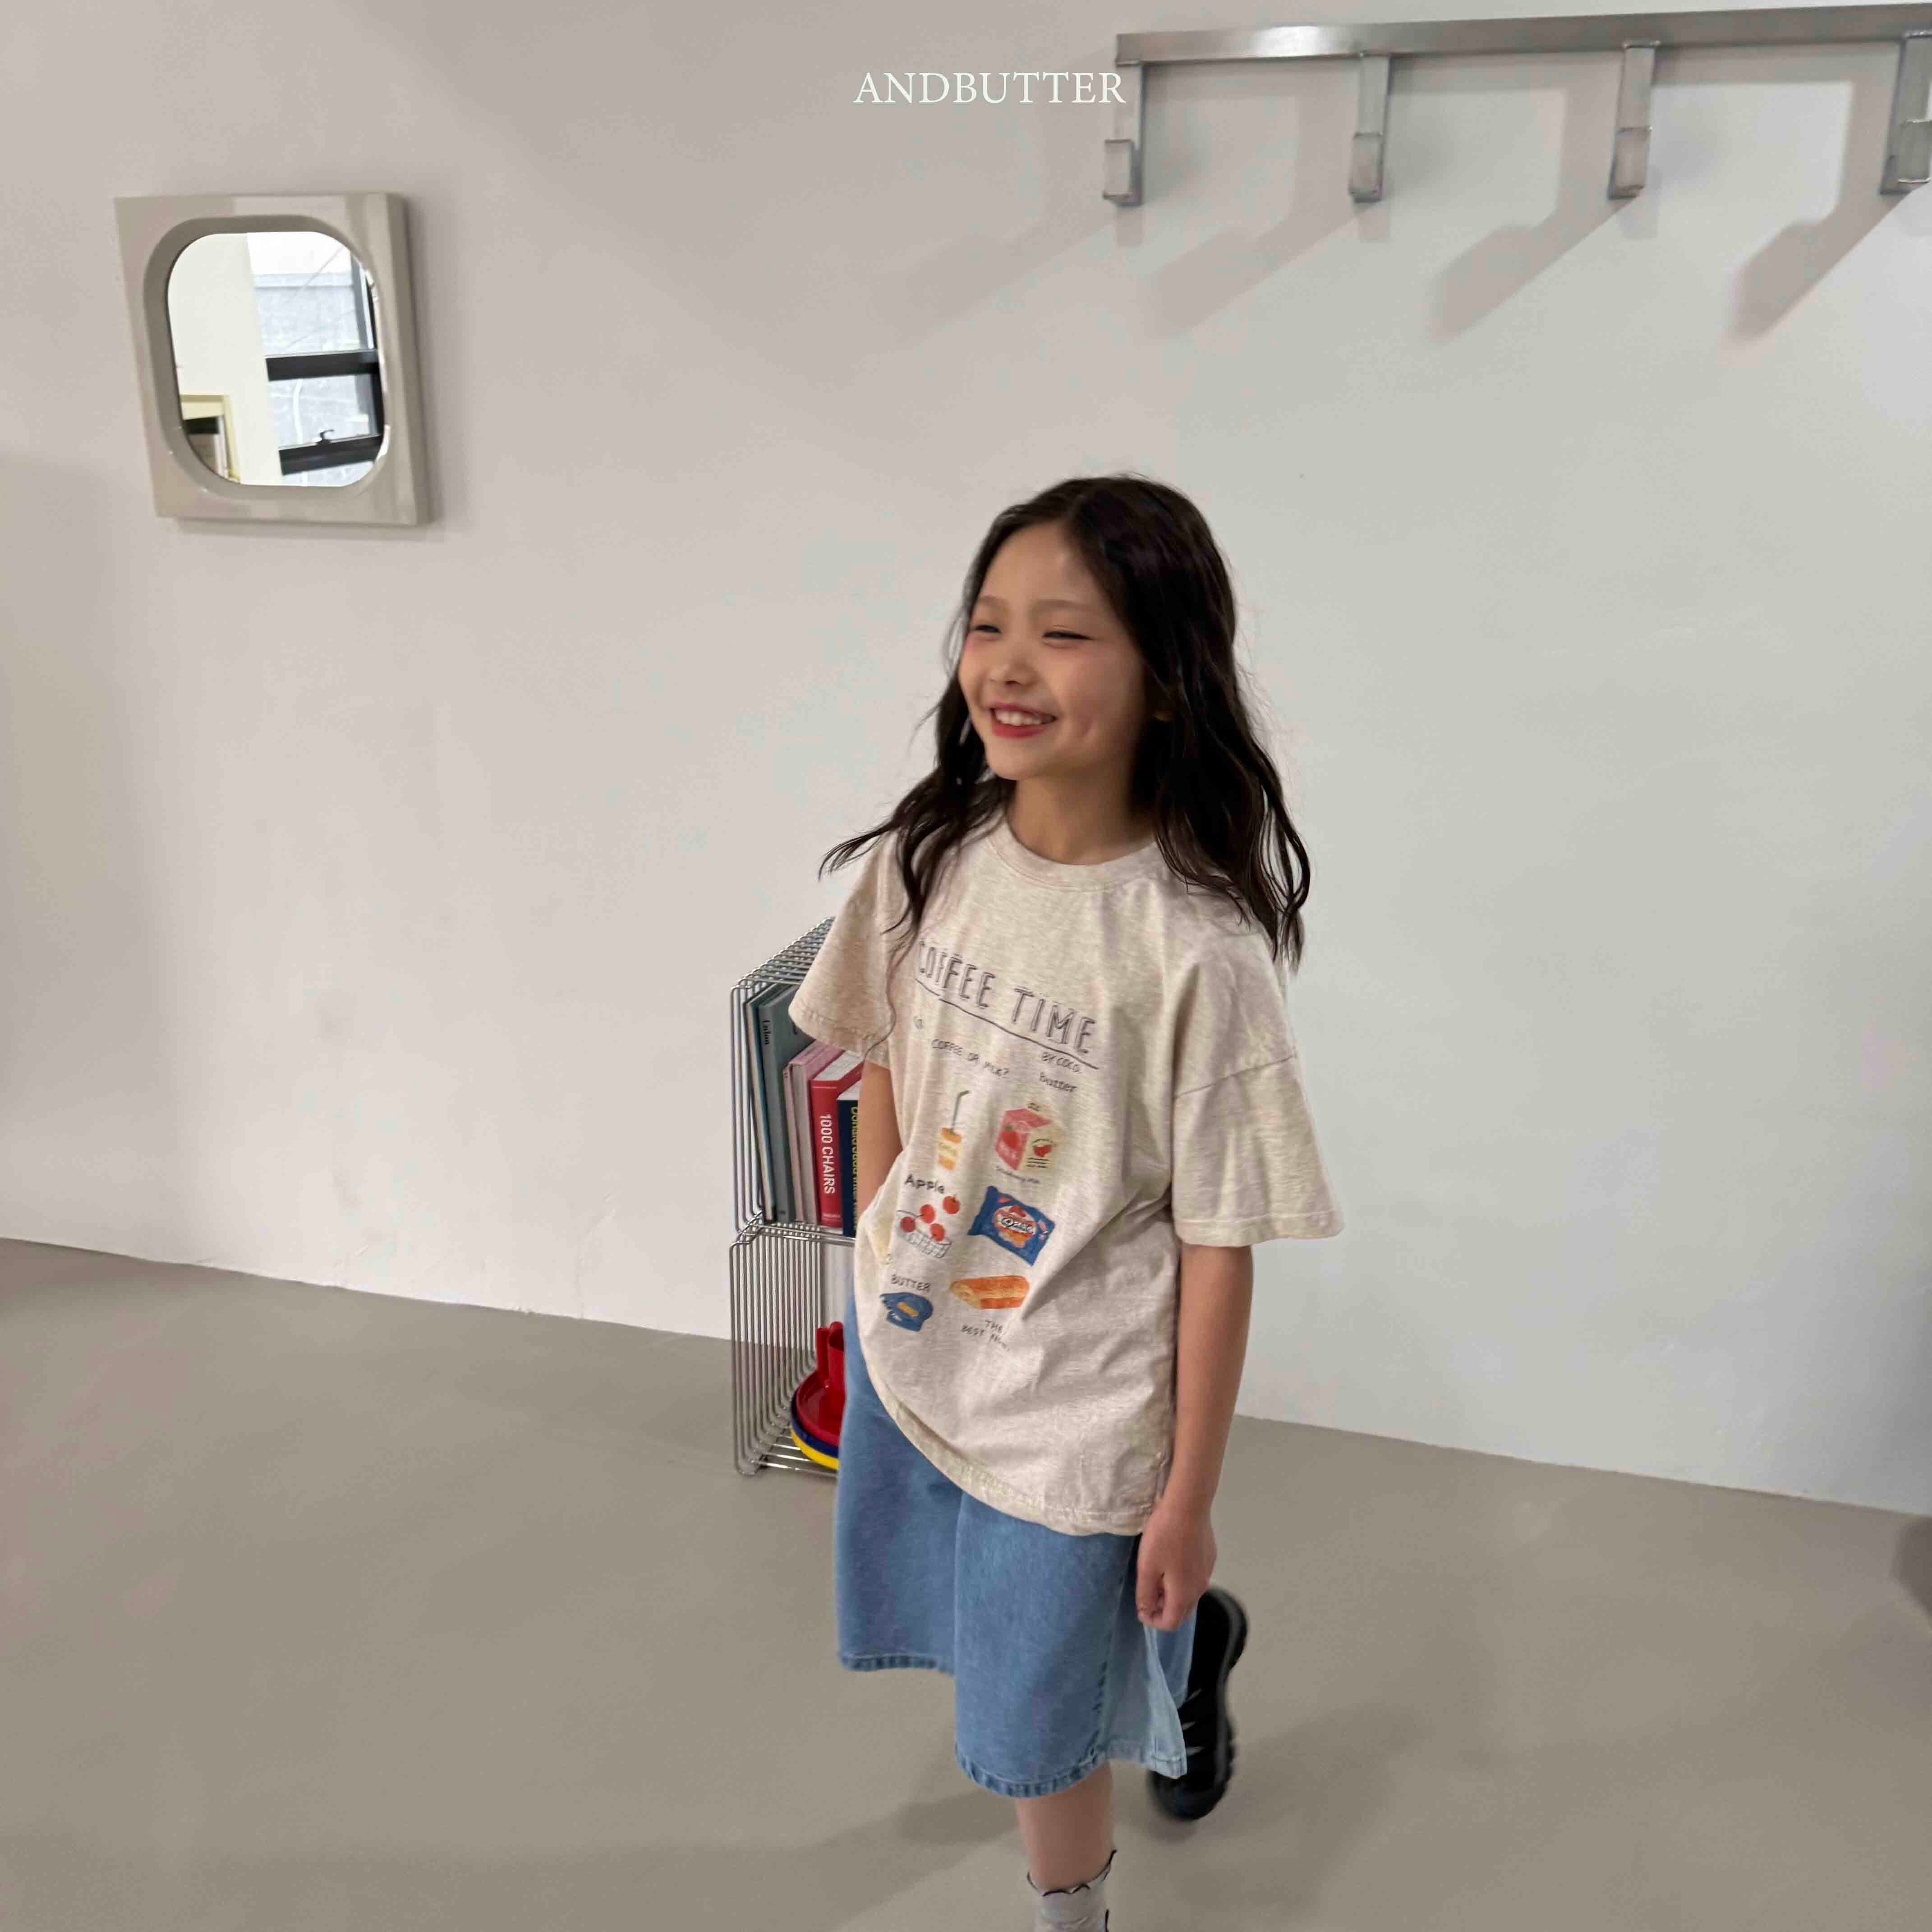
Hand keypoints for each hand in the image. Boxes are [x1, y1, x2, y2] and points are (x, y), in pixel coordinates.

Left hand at [1136, 1492, 1215, 1631]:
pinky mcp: (1209, 1558)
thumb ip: (1145, 1594)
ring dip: (1172, 1593)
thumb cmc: (1164, 1536)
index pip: (1171, 1623)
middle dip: (1163, 1608)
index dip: (1153, 1621)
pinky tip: (1171, 1559)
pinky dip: (1182, 1579)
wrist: (1189, 1505)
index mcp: (1184, 1595)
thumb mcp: (1146, 1566)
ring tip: (1157, 1574)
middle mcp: (1200, 1588)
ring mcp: (1207, 1572)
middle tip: (1148, 1591)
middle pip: (1182, 1611)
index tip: (1140, 1607)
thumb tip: (1146, 1612)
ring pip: (1190, 1594)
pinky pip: (1195, 1578)